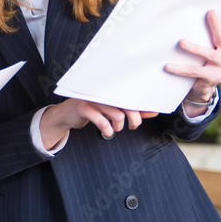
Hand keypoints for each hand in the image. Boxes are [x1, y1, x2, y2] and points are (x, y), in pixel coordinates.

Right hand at [41, 99, 157, 144]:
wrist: (67, 113)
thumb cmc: (93, 110)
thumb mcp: (113, 109)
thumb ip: (133, 110)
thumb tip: (153, 111)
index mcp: (112, 89)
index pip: (133, 96)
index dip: (144, 106)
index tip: (152, 112)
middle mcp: (103, 91)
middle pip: (128, 105)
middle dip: (134, 120)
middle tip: (132, 126)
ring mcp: (93, 99)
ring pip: (117, 114)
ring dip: (119, 126)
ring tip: (115, 128)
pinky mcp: (84, 108)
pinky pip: (101, 121)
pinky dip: (107, 130)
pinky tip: (107, 132)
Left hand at [166, 10, 220, 115]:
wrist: (203, 86)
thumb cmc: (203, 61)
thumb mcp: (207, 47)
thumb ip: (204, 35)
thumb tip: (188, 17)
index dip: (220, 22)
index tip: (211, 11)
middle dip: (215, 27)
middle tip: (208, 16)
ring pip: (209, 54)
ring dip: (195, 48)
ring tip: (181, 42)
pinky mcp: (214, 78)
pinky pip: (196, 71)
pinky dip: (181, 69)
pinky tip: (169, 66)